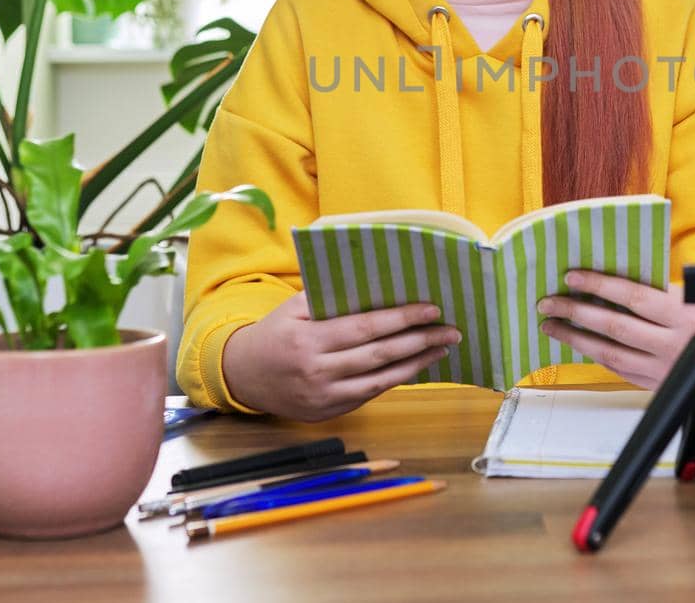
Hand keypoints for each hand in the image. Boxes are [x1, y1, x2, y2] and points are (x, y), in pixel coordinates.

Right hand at [221, 293, 460, 420]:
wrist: (244, 376)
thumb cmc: (274, 333)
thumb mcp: (292, 307)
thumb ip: (329, 296)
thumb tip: (374, 281)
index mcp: (308, 339)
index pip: (365, 327)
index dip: (401, 319)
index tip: (431, 309)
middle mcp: (318, 371)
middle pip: (379, 355)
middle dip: (419, 341)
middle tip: (451, 330)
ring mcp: (324, 396)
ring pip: (381, 380)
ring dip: (416, 364)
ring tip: (442, 348)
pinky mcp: (330, 412)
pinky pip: (370, 394)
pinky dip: (396, 380)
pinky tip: (415, 366)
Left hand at [537, 270, 694, 389]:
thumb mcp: (693, 297)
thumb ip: (659, 291)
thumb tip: (612, 277)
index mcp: (685, 314)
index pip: (633, 296)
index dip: (599, 285)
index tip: (572, 276)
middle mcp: (675, 343)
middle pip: (615, 326)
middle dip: (577, 312)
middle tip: (549, 302)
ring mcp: (665, 368)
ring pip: (611, 353)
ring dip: (577, 338)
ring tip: (553, 325)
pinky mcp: (658, 385)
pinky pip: (619, 370)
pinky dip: (596, 356)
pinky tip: (579, 344)